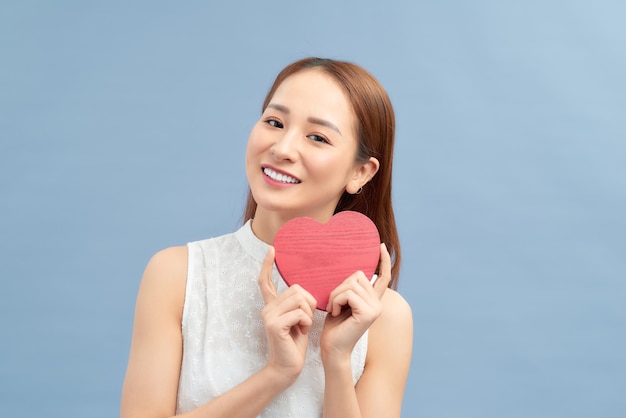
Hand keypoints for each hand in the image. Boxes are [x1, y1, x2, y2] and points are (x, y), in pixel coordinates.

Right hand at [258, 246, 317, 383]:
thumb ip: (297, 303)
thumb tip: (304, 290)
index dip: (268, 265)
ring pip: (299, 299)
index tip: (272, 249)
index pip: (266, 281)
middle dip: (309, 303)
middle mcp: (267, 308)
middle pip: (296, 289)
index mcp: (272, 305)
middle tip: (305, 320)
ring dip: (308, 314)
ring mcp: (268, 316)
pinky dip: (306, 322)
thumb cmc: (295, 343)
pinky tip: (300, 332)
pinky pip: (299, 313)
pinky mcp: (274, 325)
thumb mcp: (298, 318)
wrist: (287, 367)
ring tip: (302, 327)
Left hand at [321, 243, 391, 360]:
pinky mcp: (369, 312)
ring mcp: (375, 308)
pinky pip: (348, 293)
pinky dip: (336, 301)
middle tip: (334, 305)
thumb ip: (350, 289)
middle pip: (358, 275)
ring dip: (335, 295)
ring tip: (333, 310)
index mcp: (373, 300)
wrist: (331, 349)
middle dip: (340, 287)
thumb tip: (352, 273)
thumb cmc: (333, 327)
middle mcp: (378, 302)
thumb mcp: (341, 302)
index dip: (384, 260)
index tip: (381, 246)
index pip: (383, 277)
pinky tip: (334, 313)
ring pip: (351, 284)